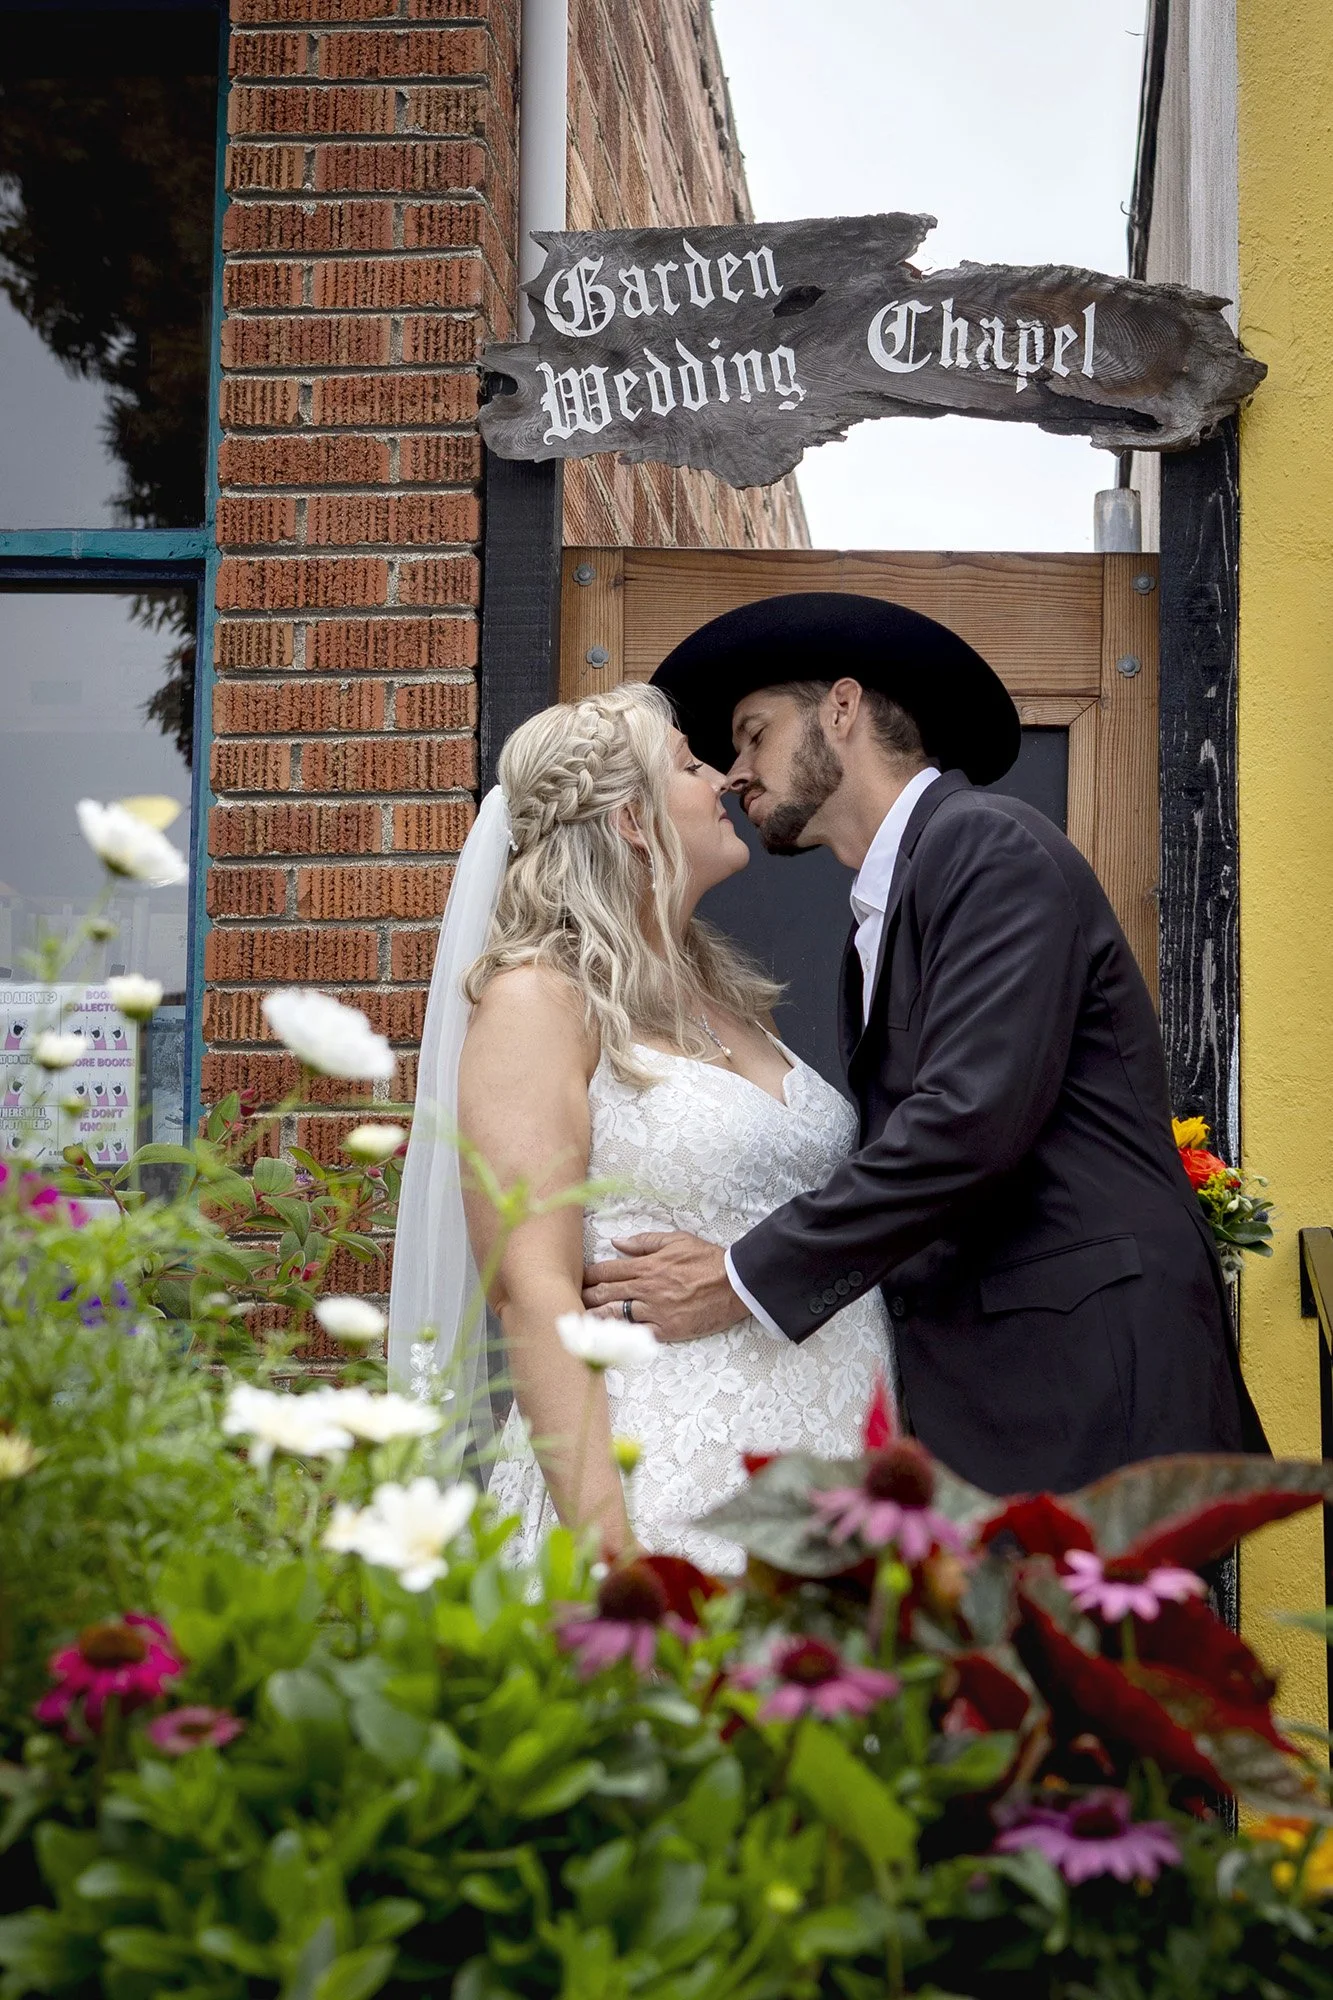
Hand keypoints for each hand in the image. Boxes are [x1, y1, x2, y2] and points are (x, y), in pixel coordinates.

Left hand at [583, 1232, 740, 1343]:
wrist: (735, 1284)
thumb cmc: (707, 1260)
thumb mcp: (677, 1240)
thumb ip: (645, 1242)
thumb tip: (617, 1242)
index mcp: (647, 1266)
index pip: (607, 1270)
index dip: (589, 1275)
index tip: (578, 1278)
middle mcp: (646, 1289)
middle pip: (604, 1294)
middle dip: (584, 1297)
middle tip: (571, 1300)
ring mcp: (655, 1311)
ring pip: (615, 1316)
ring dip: (595, 1318)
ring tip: (579, 1322)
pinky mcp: (666, 1330)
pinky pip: (637, 1334)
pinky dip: (620, 1335)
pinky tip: (606, 1338)